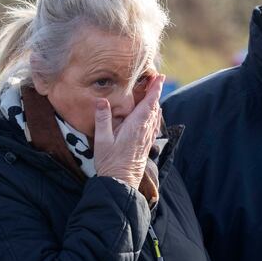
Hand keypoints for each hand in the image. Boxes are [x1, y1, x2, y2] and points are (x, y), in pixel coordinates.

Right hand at [93, 75, 163, 189]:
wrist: (121, 182)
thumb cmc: (110, 162)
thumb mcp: (102, 140)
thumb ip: (103, 119)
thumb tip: (101, 100)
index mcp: (136, 126)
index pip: (149, 103)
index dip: (155, 89)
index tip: (160, 77)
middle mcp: (145, 130)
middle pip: (154, 107)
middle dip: (156, 92)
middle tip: (157, 79)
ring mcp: (147, 138)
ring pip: (155, 116)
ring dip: (156, 103)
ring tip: (155, 92)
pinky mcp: (146, 145)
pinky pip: (154, 126)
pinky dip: (155, 115)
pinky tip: (154, 115)